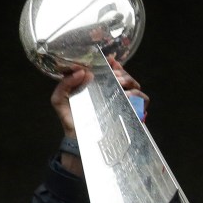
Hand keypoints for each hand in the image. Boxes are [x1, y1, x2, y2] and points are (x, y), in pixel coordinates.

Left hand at [50, 57, 148, 174]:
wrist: (80, 141)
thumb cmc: (71, 121)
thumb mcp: (60, 100)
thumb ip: (65, 84)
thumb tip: (84, 71)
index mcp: (98, 88)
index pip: (110, 71)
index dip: (112, 64)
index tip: (111, 60)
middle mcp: (113, 94)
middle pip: (124, 76)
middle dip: (121, 72)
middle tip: (114, 75)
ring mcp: (124, 103)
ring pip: (135, 85)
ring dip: (129, 80)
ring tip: (119, 83)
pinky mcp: (133, 113)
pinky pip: (143, 100)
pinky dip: (138, 94)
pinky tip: (127, 95)